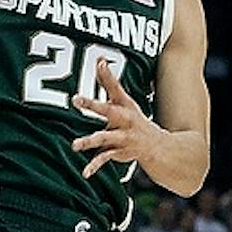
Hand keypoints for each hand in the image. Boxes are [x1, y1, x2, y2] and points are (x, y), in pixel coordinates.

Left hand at [71, 59, 152, 178]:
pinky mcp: (118, 152)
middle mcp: (124, 120)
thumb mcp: (123, 100)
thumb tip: (99, 59)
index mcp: (124, 105)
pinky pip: (104, 159)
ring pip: (104, 138)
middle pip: (108, 110)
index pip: (115, 87)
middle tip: (75, 99)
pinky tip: (85, 173)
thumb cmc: (133, 118)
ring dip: (89, 141)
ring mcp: (122, 137)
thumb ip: (108, 81)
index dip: (107, 75)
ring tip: (75, 145)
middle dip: (92, 105)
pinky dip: (94, 166)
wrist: (157, 146)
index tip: (99, 61)